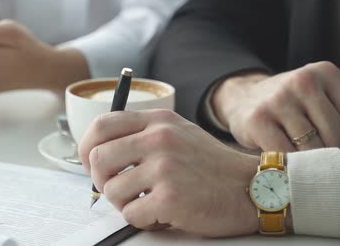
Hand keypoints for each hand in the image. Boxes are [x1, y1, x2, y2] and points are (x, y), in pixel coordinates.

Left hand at [78, 109, 258, 236]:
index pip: (101, 124)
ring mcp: (165, 166)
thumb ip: (141, 136)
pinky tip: (162, 213)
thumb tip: (99, 154)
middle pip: (98, 158)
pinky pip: (131, 214)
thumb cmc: (211, 166)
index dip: (86, 146)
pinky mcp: (170, 196)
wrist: (253, 188)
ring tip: (148, 202)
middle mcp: (159, 138)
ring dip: (125, 203)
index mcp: (157, 120)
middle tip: (116, 190)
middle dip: (100, 180)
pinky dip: (142, 219)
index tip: (91, 163)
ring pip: (111, 190)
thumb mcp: (178, 133)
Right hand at [212, 62, 339, 150]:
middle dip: (327, 151)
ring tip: (295, 151)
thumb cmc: (289, 105)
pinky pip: (285, 154)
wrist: (242, 99)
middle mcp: (302, 81)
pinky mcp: (258, 119)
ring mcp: (278, 99)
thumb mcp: (319, 97)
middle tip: (311, 148)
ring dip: (305, 160)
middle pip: (336, 136)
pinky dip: (286, 163)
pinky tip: (280, 155)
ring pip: (312, 148)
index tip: (331, 139)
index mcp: (325, 72)